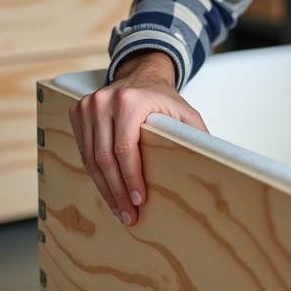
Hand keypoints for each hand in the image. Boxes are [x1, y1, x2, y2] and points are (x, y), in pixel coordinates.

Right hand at [68, 50, 208, 226]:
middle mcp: (104, 102)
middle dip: (117, 191)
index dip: (131, 177)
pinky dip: (95, 175)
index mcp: (130, 100)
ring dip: (105, 189)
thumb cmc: (162, 98)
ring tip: (119, 210)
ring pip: (91, 159)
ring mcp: (87, 106)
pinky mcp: (77, 113)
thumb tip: (212, 159)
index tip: (140, 200)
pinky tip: (107, 191)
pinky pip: (83, 152)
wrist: (141, 75)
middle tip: (128, 215)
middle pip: (105, 158)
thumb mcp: (185, 111)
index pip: (125, 147)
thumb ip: (196, 132)